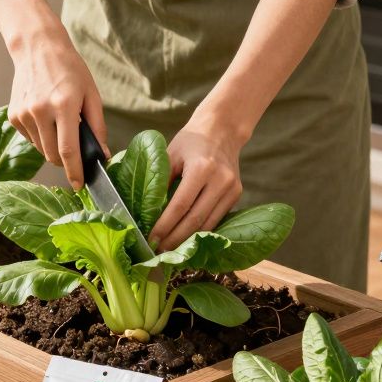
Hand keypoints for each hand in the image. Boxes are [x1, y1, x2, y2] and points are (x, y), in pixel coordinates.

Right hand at [7, 25, 107, 188]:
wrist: (37, 48)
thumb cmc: (69, 69)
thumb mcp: (91, 94)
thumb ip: (97, 126)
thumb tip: (102, 154)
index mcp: (63, 106)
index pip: (69, 150)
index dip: (75, 171)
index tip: (80, 185)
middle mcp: (40, 111)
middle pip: (53, 155)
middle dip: (66, 160)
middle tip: (75, 148)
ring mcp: (24, 114)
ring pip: (41, 150)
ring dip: (53, 147)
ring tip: (59, 124)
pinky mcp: (14, 116)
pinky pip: (31, 140)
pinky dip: (41, 137)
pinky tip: (45, 118)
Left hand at [149, 117, 245, 251]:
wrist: (222, 130)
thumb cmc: (191, 141)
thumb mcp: (170, 154)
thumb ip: (160, 181)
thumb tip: (145, 212)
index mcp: (202, 168)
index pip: (180, 205)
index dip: (165, 225)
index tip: (151, 239)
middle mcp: (221, 180)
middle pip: (195, 220)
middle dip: (175, 239)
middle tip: (158, 251)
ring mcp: (232, 189)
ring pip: (208, 224)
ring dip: (188, 240)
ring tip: (169, 249)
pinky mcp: (236, 195)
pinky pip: (216, 220)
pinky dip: (200, 232)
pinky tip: (186, 239)